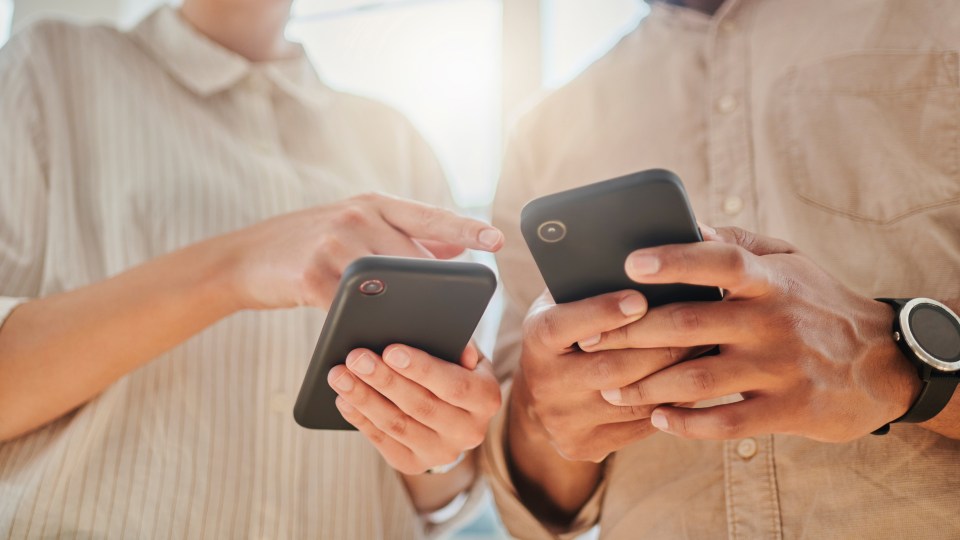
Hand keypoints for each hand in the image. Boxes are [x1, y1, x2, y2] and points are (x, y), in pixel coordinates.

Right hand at [216, 192, 503, 309]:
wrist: (244, 257)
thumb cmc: (308, 245)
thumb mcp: (354, 224)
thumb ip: (404, 233)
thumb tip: (456, 245)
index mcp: (373, 204)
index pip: (429, 215)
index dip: (466, 227)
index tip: (498, 241)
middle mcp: (357, 216)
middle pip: (413, 258)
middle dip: (437, 289)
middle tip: (459, 315)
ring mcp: (333, 243)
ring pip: (387, 283)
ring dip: (406, 311)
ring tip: (429, 332)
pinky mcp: (310, 275)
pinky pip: (350, 307)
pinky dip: (365, 326)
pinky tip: (377, 340)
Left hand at [327, 342, 500, 474]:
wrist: (453, 413)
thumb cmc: (452, 369)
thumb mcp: (463, 352)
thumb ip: (458, 343)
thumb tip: (457, 345)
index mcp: (486, 398)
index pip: (455, 385)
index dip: (422, 369)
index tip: (390, 350)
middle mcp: (470, 431)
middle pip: (421, 406)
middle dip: (384, 380)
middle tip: (355, 358)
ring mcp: (442, 453)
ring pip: (398, 425)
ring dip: (364, 399)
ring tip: (340, 375)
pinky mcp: (415, 465)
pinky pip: (383, 442)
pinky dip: (360, 419)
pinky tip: (344, 399)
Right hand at [510, 289, 691, 462]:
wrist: (539, 398)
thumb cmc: (567, 333)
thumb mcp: (563, 303)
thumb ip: (589, 285)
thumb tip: (644, 261)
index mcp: (535, 340)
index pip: (562, 325)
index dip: (601, 312)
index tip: (640, 299)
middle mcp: (544, 383)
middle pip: (609, 368)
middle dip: (660, 345)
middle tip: (700, 323)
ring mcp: (562, 419)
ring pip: (631, 400)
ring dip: (675, 376)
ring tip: (707, 350)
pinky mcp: (582, 445)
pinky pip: (638, 426)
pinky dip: (671, 404)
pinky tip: (694, 383)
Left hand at [590, 226, 919, 441]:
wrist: (883, 363)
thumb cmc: (819, 304)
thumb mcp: (791, 262)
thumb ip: (740, 245)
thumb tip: (691, 229)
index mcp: (769, 280)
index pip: (718, 261)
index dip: (674, 260)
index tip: (630, 263)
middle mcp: (771, 321)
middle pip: (686, 325)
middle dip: (630, 333)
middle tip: (589, 340)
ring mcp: (778, 368)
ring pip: (694, 379)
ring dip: (644, 385)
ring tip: (609, 387)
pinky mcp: (786, 410)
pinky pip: (723, 422)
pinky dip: (684, 424)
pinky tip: (656, 419)